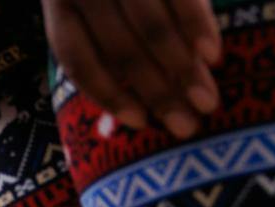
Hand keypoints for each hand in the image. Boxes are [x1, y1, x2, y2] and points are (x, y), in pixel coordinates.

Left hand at [43, 0, 220, 139]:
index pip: (78, 56)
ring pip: (150, 27)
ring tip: (206, 102)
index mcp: (60, 0)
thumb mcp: (86, 1)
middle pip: (120, 49)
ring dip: (181, 70)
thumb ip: (100, 37)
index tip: (139, 122)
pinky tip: (213, 55)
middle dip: (156, 92)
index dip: (107, 93)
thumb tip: (133, 103)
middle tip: (186, 127)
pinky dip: (197, 25)